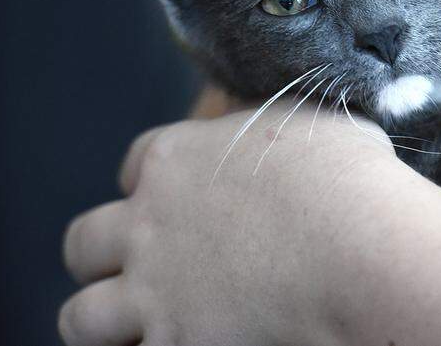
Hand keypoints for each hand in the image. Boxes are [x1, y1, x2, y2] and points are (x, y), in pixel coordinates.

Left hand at [60, 102, 399, 345]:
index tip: (183, 198)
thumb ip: (269, 117)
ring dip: (108, 320)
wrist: (358, 251)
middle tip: (146, 268)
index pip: (135, 164)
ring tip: (144, 324)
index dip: (155, 182)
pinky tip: (189, 342)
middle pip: (85, 242)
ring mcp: (153, 291)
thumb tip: (268, 117)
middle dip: (105, 255)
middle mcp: (148, 225)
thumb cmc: (347, 179)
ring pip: (81, 317)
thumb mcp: (308, 118)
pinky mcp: (174, 344)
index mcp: (176, 159)